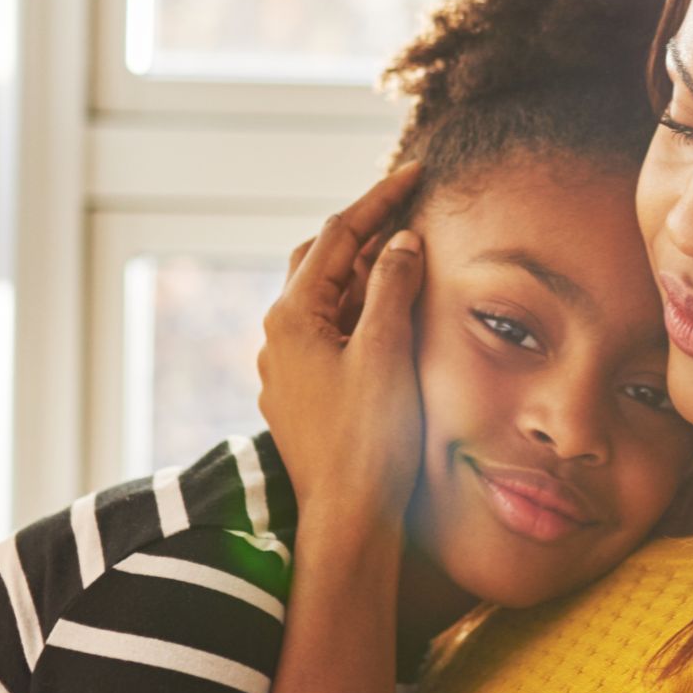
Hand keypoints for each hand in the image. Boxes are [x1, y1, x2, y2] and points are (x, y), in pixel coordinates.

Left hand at [258, 168, 426, 541]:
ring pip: (325, 300)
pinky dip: (360, 313)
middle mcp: (277, 338)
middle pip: (321, 262)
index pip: (337, 236)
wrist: (349, 518)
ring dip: (364, 275)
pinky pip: (328, 335)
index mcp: (291, 318)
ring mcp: (285, 369)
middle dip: (364, 233)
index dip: (379, 201)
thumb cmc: (369, 439)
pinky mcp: (301, 396)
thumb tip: (400, 240)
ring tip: (408, 258)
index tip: (414, 174)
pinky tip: (392, 318)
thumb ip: (393, 287)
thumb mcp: (389, 351)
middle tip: (407, 211)